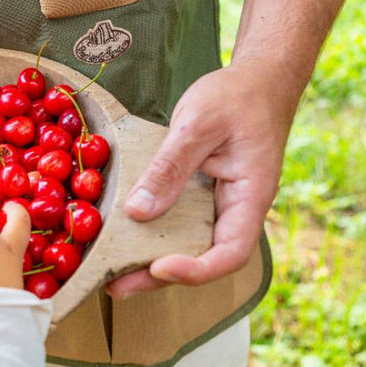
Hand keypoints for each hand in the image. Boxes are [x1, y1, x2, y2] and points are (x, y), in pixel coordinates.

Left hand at [106, 57, 294, 298]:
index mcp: (251, 197)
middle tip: (115, 287)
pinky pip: (175, 224)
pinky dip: (148, 235)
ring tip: (109, 275)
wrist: (256, 79)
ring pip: (185, 245)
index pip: (231, 253)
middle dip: (158, 277)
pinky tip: (119, 239)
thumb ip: (170, 167)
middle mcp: (235, 211)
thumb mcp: (198, 123)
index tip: (158, 268)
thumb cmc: (237, 96)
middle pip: (202, 258)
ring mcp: (216, 207)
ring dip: (148, 262)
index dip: (196, 270)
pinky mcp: (197, 198)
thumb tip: (139, 211)